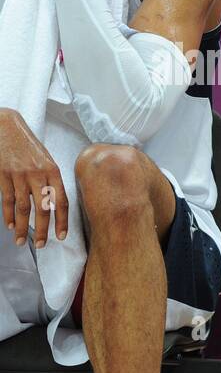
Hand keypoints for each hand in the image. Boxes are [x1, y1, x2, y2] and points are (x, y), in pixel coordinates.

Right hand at [0, 108, 68, 247]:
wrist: (6, 127)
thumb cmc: (29, 146)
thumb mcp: (46, 160)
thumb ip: (50, 181)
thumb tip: (51, 204)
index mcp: (53, 172)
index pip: (61, 201)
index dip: (62, 221)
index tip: (62, 236)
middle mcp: (38, 175)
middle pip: (42, 208)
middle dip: (42, 230)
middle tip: (41, 245)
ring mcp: (19, 175)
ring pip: (22, 207)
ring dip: (22, 227)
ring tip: (21, 241)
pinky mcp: (3, 175)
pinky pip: (7, 199)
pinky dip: (8, 215)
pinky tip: (10, 225)